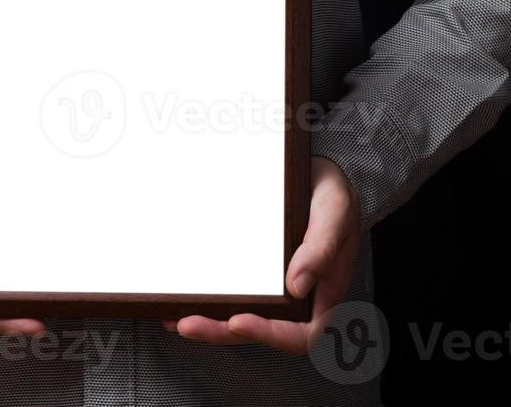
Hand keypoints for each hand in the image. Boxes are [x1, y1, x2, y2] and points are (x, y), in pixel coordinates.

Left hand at [163, 156, 360, 354]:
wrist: (318, 176)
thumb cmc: (332, 195)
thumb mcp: (334, 212)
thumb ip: (321, 248)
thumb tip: (297, 287)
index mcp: (324, 292)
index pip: (301, 333)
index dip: (269, 334)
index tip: (238, 321)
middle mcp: (299, 298)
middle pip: (262, 330)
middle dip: (222, 332)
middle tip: (188, 323)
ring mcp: (277, 288)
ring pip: (243, 319)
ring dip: (210, 323)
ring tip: (176, 318)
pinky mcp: (259, 275)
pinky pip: (235, 296)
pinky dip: (209, 302)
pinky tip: (183, 301)